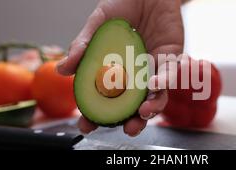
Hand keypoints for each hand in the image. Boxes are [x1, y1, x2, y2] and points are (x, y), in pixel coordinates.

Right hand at [56, 0, 183, 136]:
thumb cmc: (122, 5)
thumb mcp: (98, 23)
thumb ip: (83, 45)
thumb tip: (62, 70)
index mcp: (116, 69)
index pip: (106, 98)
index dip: (97, 113)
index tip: (86, 125)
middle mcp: (136, 73)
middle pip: (134, 105)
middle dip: (130, 121)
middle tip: (125, 128)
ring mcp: (155, 67)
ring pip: (157, 96)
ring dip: (151, 107)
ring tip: (142, 112)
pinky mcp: (173, 57)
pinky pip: (171, 73)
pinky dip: (164, 81)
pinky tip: (154, 85)